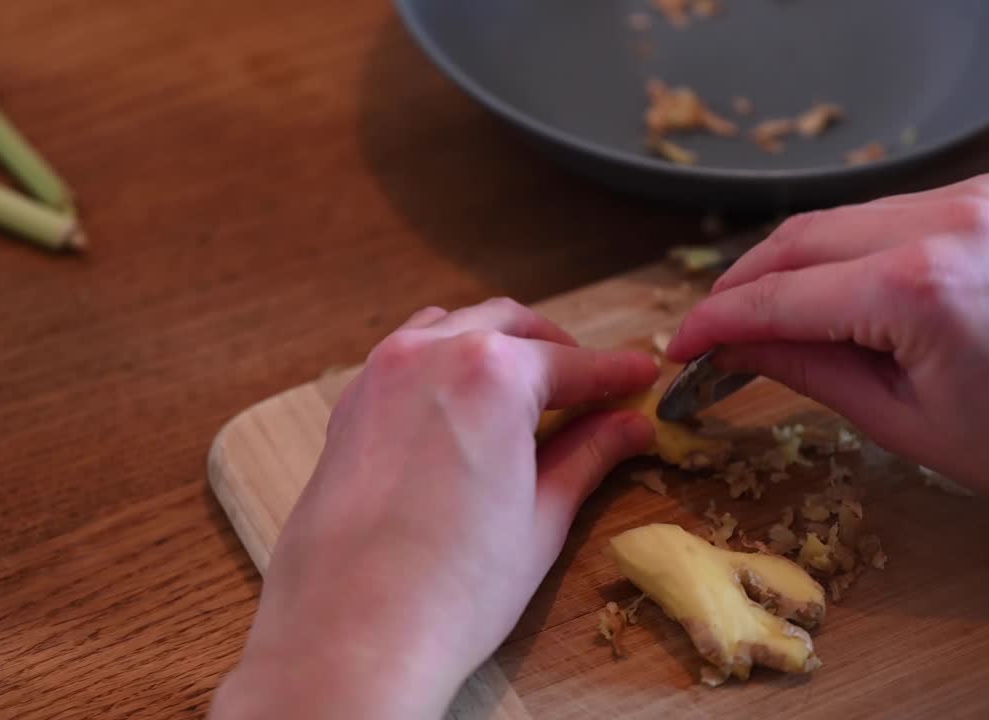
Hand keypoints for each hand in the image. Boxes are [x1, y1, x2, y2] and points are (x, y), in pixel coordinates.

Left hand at [211, 298, 658, 719]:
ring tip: (527, 395)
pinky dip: (445, 366)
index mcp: (491, 373)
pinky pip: (406, 360)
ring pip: (451, 329)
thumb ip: (587, 456)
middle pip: (508, 326)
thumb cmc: (453, 587)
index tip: (640, 379)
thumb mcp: (542, 517)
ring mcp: (379, 375)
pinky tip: (463, 412)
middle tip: (590, 387)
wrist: (350, 634)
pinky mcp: (347, 408)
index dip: (615, 373)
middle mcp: (429, 354)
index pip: (572, 363)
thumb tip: (627, 427)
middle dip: (555, 349)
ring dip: (495, 346)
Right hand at [667, 171, 988, 527]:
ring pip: (842, 218)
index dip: (719, 320)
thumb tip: (730, 347)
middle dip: (744, 284)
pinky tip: (836, 288)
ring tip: (764, 313)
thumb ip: (805, 367)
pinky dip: (849, 247)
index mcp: (923, 287)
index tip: (680, 345)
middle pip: (801, 237)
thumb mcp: (902, 421)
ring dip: (793, 263)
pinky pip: (891, 211)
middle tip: (710, 328)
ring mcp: (979, 194)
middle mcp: (949, 219)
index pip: (784, 293)